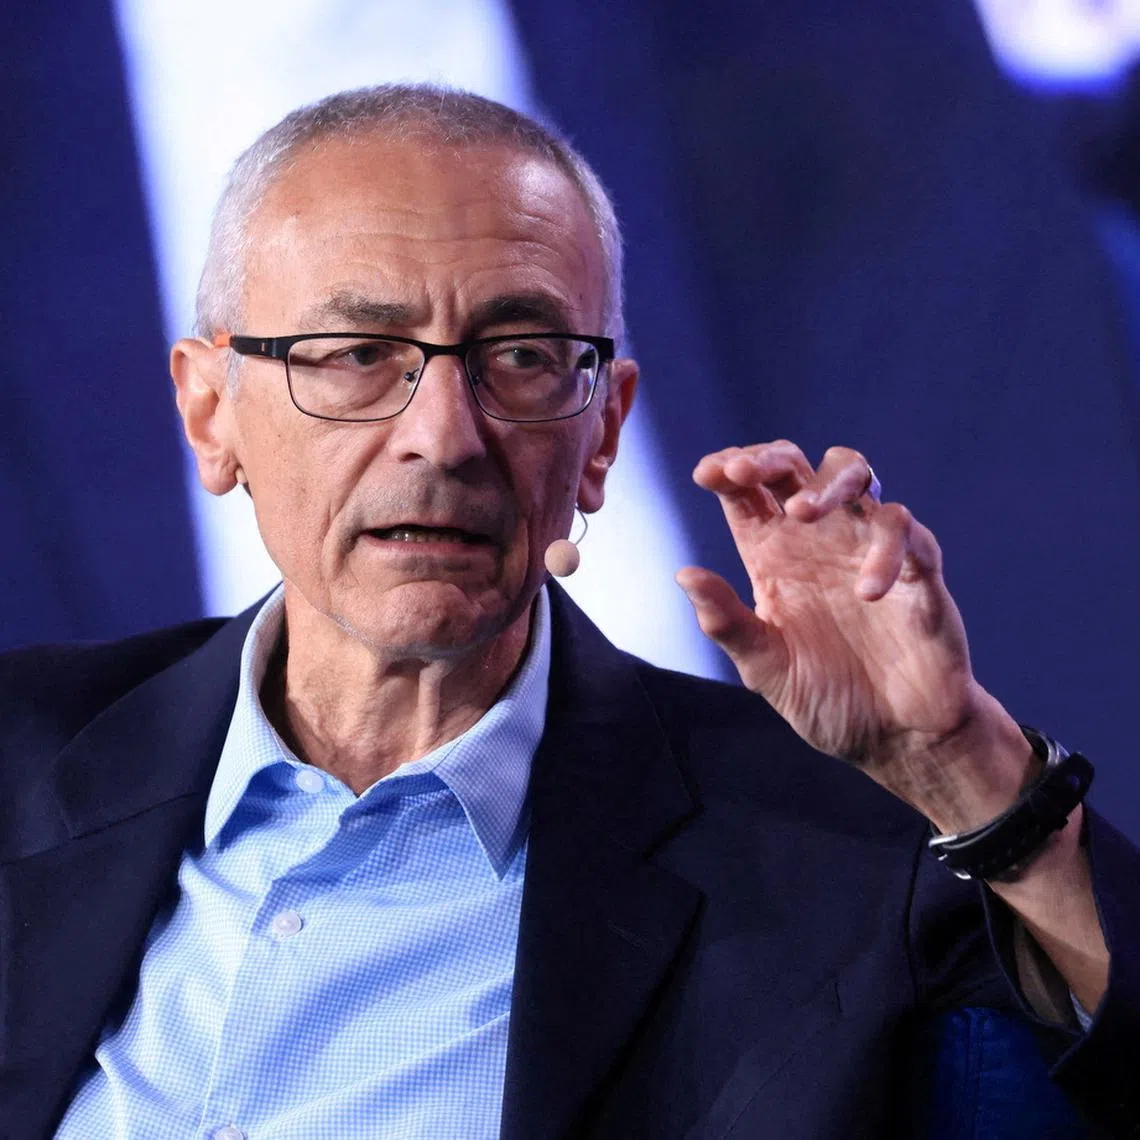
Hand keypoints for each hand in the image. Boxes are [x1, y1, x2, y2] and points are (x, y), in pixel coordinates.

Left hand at [677, 441, 996, 802]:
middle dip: (769, 457)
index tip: (707, 474)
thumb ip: (727, 622)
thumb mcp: (765, 667)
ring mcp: (868, 549)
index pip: (748, 494)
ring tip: (801, 512)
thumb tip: (683, 573)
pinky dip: (886, 550)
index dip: (728, 470)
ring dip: (827, 483)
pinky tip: (866, 592)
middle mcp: (819, 541)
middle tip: (743, 472)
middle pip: (796, 467)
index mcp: (775, 556)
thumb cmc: (828, 699)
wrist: (897, 739)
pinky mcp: (919, 569)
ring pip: (856, 476)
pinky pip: (906, 532)